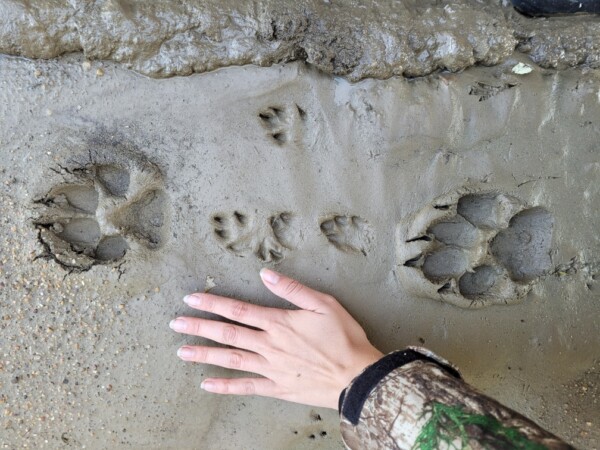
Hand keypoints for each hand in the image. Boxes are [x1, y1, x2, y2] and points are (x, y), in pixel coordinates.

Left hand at [169, 269, 382, 408]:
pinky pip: (246, 387)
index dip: (212, 303)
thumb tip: (266, 274)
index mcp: (279, 323)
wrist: (356, 376)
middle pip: (228, 334)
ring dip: (205, 355)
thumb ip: (292, 289)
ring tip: (182, 351)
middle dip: (200, 327)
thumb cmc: (344, 338)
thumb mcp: (324, 304)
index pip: (238, 310)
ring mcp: (271, 368)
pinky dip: (226, 386)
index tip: (192, 300)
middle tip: (176, 324)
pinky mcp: (277, 387)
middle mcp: (269, 345)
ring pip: (231, 359)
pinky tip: (208, 385)